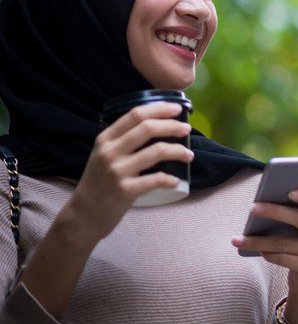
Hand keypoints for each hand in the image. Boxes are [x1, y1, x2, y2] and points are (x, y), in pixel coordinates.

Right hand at [66, 102, 192, 244]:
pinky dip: (170, 179)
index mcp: (105, 139)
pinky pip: (156, 179)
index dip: (159, 109)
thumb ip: (122, 141)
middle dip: (172, 126)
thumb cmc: (98, 183)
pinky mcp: (125, 190)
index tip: (177, 108)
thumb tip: (157, 126)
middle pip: (148, 128)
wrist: (83, 215)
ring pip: (156, 151)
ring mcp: (117, 171)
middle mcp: (109, 151)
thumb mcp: (103, 156)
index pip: (135, 114)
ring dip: (178, 151)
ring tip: (189, 155)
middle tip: (187, 129)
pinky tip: (176, 180)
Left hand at [231, 189, 297, 323]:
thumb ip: (292, 214)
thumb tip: (263, 205)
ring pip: (284, 242)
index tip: (290, 192)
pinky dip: (268, 255)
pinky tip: (256, 251)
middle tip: (253, 208)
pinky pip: (284, 259)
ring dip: (258, 241)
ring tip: (237, 239)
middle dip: (274, 211)